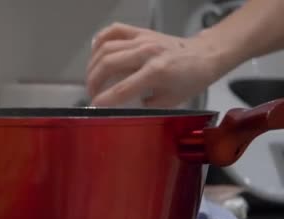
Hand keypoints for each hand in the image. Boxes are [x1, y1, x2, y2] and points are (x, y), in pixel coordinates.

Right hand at [86, 23, 221, 107]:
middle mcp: (147, 52)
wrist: (204, 56)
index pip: (122, 88)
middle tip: (91, 93)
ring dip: (93, 65)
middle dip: (93, 81)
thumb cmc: (189, 80)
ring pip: (106, 47)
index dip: (103, 99)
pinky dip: (100, 40)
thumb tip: (121, 110)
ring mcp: (143, 39)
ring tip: (92, 78)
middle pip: (108, 64)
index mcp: (157, 72)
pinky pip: (114, 31)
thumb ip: (144, 107)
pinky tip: (96, 53)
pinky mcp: (141, 31)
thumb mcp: (169, 102)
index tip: (93, 107)